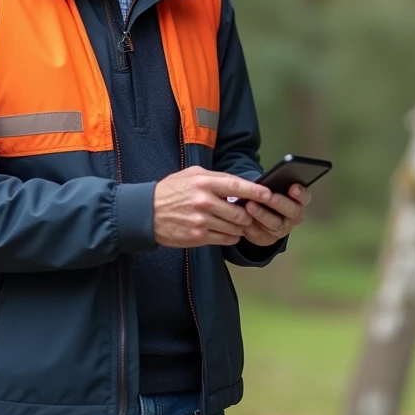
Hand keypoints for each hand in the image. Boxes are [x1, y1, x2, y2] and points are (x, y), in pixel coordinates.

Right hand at [152, 166, 276, 248]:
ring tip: (238, 223)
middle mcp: (203, 202)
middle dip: (249, 214)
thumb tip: (240, 184)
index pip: (237, 186)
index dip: (256, 191)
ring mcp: (200, 221)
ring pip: (234, 227)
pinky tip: (228, 232)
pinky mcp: (197, 237)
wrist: (145, 212)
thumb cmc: (171, 190)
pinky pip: (224, 239)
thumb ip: (217, 177)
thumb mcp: (192, 174)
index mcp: (204, 182)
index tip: (269, 194)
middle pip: (240, 212)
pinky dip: (231, 237)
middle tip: (249, 213)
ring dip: (240, 227)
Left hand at [240, 184, 310, 246]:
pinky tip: (243, 218)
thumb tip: (268, 181)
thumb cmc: (269, 196)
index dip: (300, 193)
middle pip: (291, 211)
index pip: (305, 197)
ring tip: (250, 205)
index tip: (293, 188)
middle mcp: (294, 217)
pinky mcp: (269, 239)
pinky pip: (260, 234)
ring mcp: (283, 229)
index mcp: (299, 202)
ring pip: (275, 223)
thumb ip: (275, 185)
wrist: (260, 216)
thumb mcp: (274, 189)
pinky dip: (251, 226)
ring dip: (262, 214)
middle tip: (268, 196)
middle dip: (279, 203)